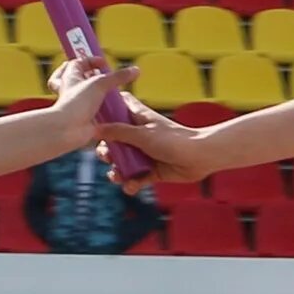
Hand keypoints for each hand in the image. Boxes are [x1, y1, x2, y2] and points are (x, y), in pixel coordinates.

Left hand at [44, 56, 135, 145]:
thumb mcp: (100, 83)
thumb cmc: (74, 104)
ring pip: (84, 96)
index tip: (103, 63)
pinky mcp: (84, 118)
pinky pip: (94, 112)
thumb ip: (118, 77)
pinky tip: (112, 111)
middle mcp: (71, 90)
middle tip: (96, 74)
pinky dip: (103, 112)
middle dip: (84, 75)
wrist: (68, 128)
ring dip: (96, 94)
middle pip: (73, 79)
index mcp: (70, 77)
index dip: (90, 60)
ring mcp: (78, 105)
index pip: (77, 63)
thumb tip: (134, 70)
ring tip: (109, 92)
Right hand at [97, 93, 211, 187]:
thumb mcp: (142, 134)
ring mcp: (144, 153)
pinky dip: (131, 184)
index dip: (106, 110)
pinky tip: (131, 186)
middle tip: (107, 156)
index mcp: (137, 118)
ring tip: (117, 176)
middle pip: (114, 140)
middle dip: (107, 151)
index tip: (94, 120)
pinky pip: (135, 178)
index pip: (119, 106)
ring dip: (117, 171)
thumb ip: (118, 132)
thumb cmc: (173, 139)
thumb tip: (95, 129)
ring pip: (122, 162)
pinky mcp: (151, 170)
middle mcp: (139, 135)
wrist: (199, 158)